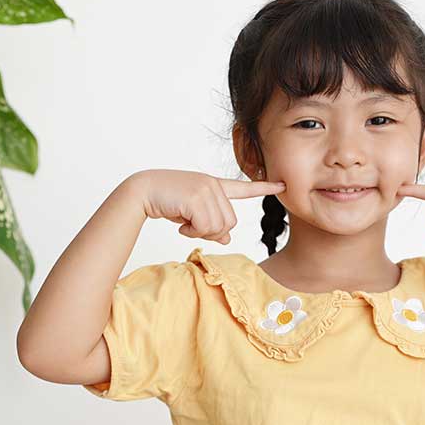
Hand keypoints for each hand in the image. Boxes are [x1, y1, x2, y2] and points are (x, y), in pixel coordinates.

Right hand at [133, 169, 283, 242]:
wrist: (143, 192)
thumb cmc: (166, 202)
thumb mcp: (192, 215)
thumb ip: (211, 224)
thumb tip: (227, 239)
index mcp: (214, 185)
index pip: (243, 188)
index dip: (263, 188)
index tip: (282, 184)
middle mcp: (213, 184)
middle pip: (230, 222)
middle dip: (211, 231)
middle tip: (191, 226)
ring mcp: (206, 189)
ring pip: (219, 226)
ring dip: (200, 232)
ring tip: (184, 222)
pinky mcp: (198, 196)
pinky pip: (206, 227)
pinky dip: (192, 232)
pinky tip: (179, 223)